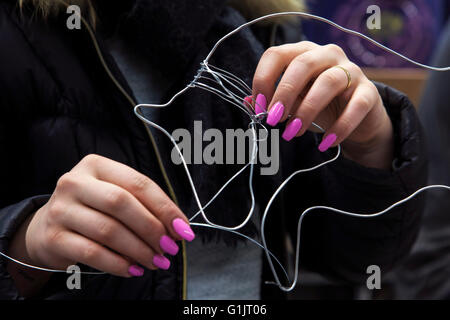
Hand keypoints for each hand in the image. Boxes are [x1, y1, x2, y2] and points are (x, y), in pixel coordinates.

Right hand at [9, 154, 194, 279]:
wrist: (46, 228)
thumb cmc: (92, 209)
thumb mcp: (114, 195)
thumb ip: (144, 204)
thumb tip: (178, 227)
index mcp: (96, 165)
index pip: (139, 183)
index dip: (165, 208)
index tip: (183, 229)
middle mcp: (75, 182)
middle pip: (122, 204)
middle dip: (152, 229)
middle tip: (169, 248)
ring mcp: (60, 209)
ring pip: (108, 230)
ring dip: (139, 250)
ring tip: (156, 261)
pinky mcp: (53, 237)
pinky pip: (92, 253)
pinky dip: (118, 264)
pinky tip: (133, 269)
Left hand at [250, 41, 393, 168]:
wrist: (358, 118)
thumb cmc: (319, 105)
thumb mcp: (292, 102)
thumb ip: (271, 100)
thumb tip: (248, 103)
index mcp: (303, 53)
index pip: (277, 54)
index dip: (263, 80)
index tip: (258, 107)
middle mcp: (327, 55)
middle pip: (302, 64)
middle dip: (283, 93)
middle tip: (273, 120)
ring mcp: (351, 71)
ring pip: (328, 82)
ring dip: (307, 110)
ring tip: (294, 133)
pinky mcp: (369, 93)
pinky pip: (355, 107)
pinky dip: (340, 127)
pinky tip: (326, 143)